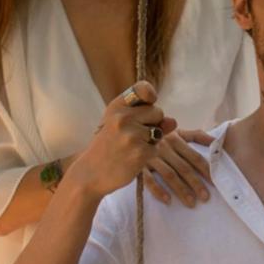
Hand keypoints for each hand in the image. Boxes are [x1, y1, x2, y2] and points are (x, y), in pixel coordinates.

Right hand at [69, 81, 176, 198]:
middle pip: (157, 111)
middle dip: (152, 123)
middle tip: (133, 136)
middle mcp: (123, 118)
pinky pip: (157, 148)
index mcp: (116, 107)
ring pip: (159, 131)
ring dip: (151, 141)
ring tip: (132, 148)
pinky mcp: (139, 152)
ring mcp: (131, 135)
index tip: (150, 102)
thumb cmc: (107, 147)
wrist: (90, 174)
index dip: (150, 95)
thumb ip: (146, 119)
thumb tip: (173, 122)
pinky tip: (133, 158)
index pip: (142, 88)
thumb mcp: (119, 125)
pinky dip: (148, 155)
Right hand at [141, 129, 212, 206]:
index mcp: (175, 138)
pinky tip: (167, 200)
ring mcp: (150, 157)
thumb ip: (197, 136)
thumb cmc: (160, 137)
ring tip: (191, 203)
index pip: (194, 156)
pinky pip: (148, 180)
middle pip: (183, 167)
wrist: (130, 136)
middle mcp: (164, 147)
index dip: (206, 170)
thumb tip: (216, 142)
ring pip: (169, 175)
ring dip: (181, 190)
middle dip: (196, 183)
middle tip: (205, 197)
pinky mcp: (138, 166)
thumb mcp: (177, 133)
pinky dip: (158, 190)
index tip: (215, 182)